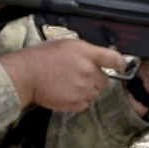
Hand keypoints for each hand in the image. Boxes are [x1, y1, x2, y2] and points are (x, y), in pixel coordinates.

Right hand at [0, 39, 125, 112]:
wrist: (27, 75)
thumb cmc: (43, 57)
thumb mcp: (68, 44)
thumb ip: (88, 50)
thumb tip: (100, 56)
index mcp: (86, 53)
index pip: (114, 58)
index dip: (121, 63)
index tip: (122, 66)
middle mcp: (88, 71)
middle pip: (105, 79)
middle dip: (95, 78)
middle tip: (79, 74)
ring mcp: (83, 89)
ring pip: (95, 93)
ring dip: (88, 90)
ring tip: (70, 83)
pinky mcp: (77, 103)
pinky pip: (86, 103)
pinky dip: (79, 100)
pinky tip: (67, 91)